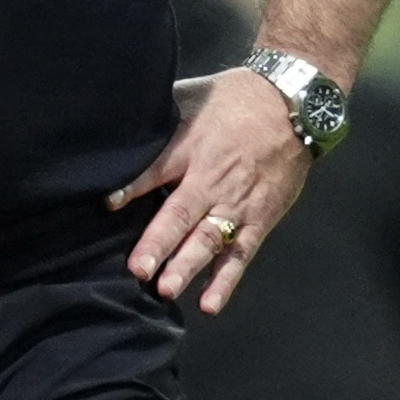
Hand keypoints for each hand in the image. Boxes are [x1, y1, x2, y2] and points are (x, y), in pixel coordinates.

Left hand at [110, 68, 310, 314]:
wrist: (291, 105)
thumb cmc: (234, 100)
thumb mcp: (192, 96)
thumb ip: (161, 117)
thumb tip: (124, 123)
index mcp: (192, 147)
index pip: (157, 169)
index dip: (132, 187)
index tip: (109, 204)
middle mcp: (212, 179)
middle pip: (181, 214)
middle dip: (158, 243)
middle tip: (137, 270)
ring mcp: (237, 203)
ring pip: (209, 239)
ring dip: (187, 266)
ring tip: (165, 289)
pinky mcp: (259, 219)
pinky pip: (240, 253)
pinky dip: (225, 279)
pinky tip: (209, 304)